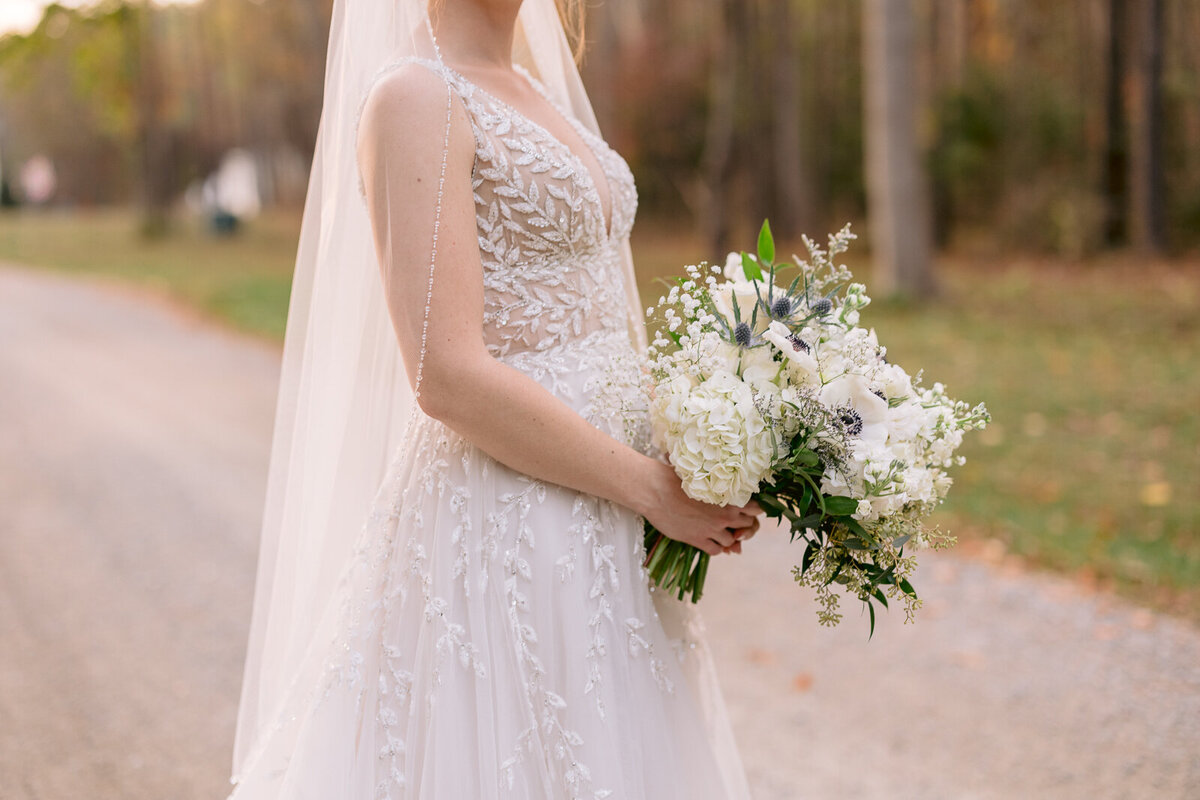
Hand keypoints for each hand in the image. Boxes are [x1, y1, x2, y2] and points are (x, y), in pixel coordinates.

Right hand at [634, 460, 761, 555]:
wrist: (654, 489)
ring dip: (728, 537)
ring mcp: (712, 528)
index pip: (757, 509)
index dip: (754, 512)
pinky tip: (707, 538)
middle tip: (733, 523)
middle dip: (744, 526)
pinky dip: (716, 547)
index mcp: (729, 496)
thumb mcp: (704, 480)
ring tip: (717, 530)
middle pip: (749, 527)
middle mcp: (725, 514)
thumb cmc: (676, 478)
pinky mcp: (697, 539)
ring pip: (733, 541)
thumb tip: (729, 499)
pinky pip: (716, 550)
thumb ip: (720, 491)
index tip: (748, 512)